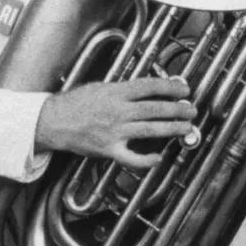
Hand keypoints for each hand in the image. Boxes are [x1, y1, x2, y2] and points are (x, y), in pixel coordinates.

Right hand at [36, 77, 196, 168]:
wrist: (54, 121)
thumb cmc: (75, 102)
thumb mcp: (100, 86)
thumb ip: (123, 88)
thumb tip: (147, 88)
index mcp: (116, 92)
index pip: (150, 86)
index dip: (170, 86)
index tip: (184, 88)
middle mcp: (118, 111)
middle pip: (154, 109)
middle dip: (177, 109)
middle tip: (191, 110)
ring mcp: (115, 132)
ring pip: (149, 130)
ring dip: (171, 129)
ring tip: (186, 128)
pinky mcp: (109, 149)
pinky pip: (131, 157)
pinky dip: (146, 160)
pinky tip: (158, 158)